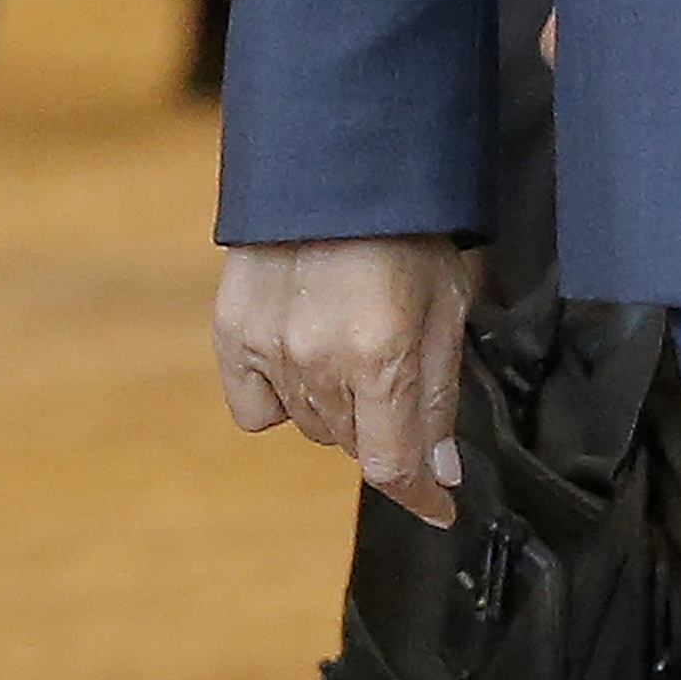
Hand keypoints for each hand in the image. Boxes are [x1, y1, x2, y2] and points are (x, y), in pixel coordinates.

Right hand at [217, 234, 479, 524]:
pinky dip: (284, 401)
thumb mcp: (449, 306)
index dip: (419, 496)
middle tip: (398, 371)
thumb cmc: (410, 234)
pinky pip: (257, 410)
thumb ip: (439, 394)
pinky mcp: (231, 335)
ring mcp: (267, 350)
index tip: (440, 509)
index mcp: (383, 355)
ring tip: (356, 347)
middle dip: (386, 427)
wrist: (338, 170)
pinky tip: (304, 361)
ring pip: (310, 428)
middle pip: (354, 444)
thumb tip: (440, 473)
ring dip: (340, 410)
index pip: (393, 463)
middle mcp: (319, 362)